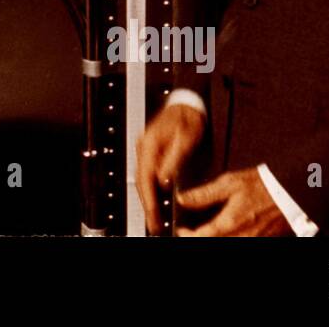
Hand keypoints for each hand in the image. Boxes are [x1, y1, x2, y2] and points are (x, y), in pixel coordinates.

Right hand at [136, 104, 205, 233]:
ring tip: (154, 218)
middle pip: (140, 181)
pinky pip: (147, 174)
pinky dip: (150, 189)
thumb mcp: (186, 138)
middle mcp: (143, 147)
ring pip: (142, 179)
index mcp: (149, 144)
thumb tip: (163, 179)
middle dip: (146, 205)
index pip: (145, 177)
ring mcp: (145, 149)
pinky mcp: (150, 152)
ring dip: (148, 199)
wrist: (187, 104)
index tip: (153, 215)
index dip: (149, 199)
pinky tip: (156, 200)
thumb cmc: (188, 118)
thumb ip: (173, 159)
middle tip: (153, 224)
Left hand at [174, 168, 290, 236]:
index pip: (201, 237)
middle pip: (212, 243)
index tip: (180, 230)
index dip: (186, 235)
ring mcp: (252, 240)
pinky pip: (240, 242)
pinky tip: (224, 231)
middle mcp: (241, 236)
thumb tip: (183, 199)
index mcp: (230, 223)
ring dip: (213, 238)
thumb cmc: (262, 185)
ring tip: (206, 231)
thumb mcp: (229, 183)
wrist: (290, 190)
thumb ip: (204, 194)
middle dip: (199, 238)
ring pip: (226, 245)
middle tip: (191, 231)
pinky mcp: (261, 240)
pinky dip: (228, 238)